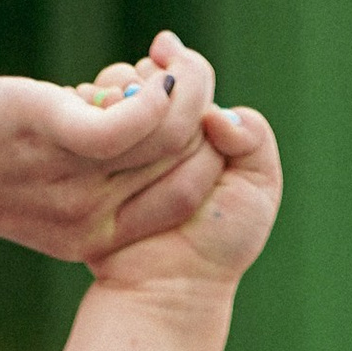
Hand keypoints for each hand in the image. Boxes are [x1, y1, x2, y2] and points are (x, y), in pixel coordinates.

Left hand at [0, 32, 225, 263]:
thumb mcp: (33, 176)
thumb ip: (80, 162)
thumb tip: (115, 110)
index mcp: (93, 236)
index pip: (182, 201)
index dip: (204, 150)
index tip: (184, 106)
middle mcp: (91, 220)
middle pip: (185, 168)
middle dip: (200, 109)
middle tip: (181, 68)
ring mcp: (74, 184)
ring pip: (167, 137)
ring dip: (183, 88)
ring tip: (167, 57)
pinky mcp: (52, 137)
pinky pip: (130, 123)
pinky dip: (155, 93)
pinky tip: (152, 70)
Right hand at [87, 83, 280, 292]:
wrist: (171, 287)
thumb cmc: (221, 242)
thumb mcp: (258, 189)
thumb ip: (254, 139)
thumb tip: (216, 112)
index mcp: (201, 131)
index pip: (188, 79)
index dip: (181, 69)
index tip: (170, 63)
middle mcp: (163, 135)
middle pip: (151, 78)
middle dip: (151, 76)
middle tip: (150, 84)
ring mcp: (126, 148)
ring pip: (120, 91)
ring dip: (122, 85)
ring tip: (124, 97)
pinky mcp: (95, 164)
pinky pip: (93, 120)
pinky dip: (97, 108)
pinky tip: (100, 107)